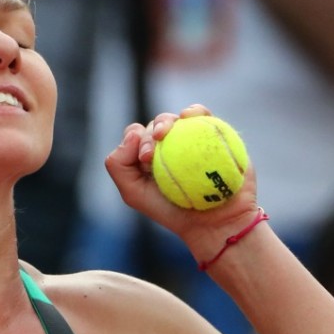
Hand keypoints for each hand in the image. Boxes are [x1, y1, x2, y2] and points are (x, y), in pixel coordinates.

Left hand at [104, 104, 261, 259]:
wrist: (215, 223)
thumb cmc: (172, 212)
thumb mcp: (134, 194)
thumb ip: (119, 164)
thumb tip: (134, 132)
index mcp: (148, 154)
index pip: (135, 135)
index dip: (137, 140)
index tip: (146, 159)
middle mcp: (168, 144)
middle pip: (154, 124)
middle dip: (152, 131)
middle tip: (156, 153)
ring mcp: (190, 138)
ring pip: (174, 117)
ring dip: (167, 120)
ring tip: (168, 132)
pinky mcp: (212, 134)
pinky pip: (201, 114)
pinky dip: (195, 110)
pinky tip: (189, 116)